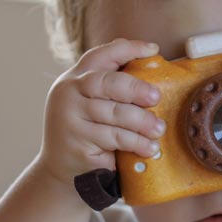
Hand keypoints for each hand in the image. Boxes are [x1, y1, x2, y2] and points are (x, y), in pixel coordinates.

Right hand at [34, 39, 165, 190]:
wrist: (62, 172)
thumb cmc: (89, 133)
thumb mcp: (94, 106)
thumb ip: (112, 90)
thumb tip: (154, 71)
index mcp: (75, 78)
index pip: (100, 56)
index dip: (128, 49)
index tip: (154, 49)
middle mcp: (68, 93)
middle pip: (106, 83)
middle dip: (136, 88)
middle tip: (156, 97)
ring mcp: (69, 117)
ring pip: (114, 113)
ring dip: (142, 121)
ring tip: (159, 129)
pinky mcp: (77, 141)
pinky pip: (114, 137)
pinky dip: (136, 142)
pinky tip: (149, 147)